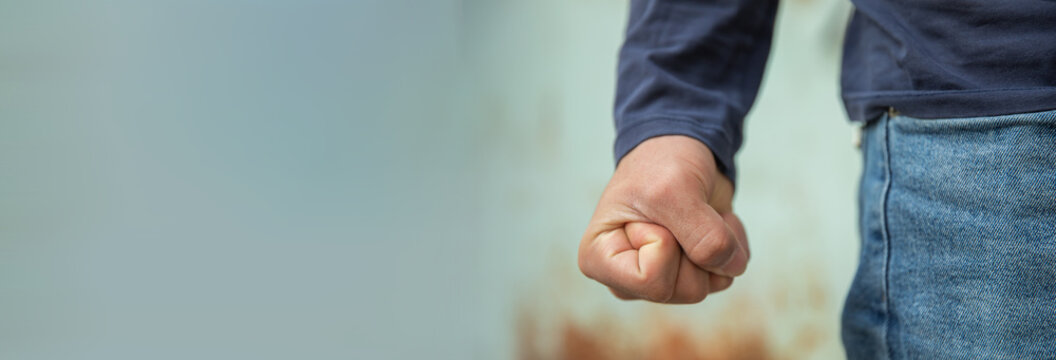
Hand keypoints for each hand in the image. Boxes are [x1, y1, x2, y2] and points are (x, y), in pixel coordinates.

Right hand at [578, 135, 748, 302]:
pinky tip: (711, 219)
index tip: (652, 213)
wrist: (680, 146)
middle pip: (684, 291)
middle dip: (693, 246)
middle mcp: (626, 278)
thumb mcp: (675, 191)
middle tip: (675, 211)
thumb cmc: (660, 163)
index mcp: (600, 259)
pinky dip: (730, 242)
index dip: (666, 243)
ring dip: (714, 242)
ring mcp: (659, 280)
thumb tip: (732, 268)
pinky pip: (726, 275)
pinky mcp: (688, 275)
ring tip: (695, 211)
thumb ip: (702, 236)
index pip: (651, 281)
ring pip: (706, 287)